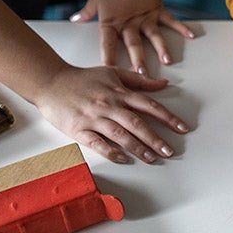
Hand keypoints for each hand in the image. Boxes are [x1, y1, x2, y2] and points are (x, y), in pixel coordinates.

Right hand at [32, 65, 189, 163]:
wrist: (50, 82)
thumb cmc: (82, 78)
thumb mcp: (113, 73)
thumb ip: (139, 80)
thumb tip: (164, 85)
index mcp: (119, 92)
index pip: (149, 105)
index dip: (168, 117)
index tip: (182, 128)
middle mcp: (109, 105)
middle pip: (137, 123)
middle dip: (155, 138)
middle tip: (170, 151)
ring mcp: (93, 118)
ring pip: (120, 135)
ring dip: (138, 148)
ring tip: (153, 158)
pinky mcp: (78, 129)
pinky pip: (97, 143)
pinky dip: (111, 152)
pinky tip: (124, 159)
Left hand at [70, 0, 194, 73]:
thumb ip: (87, 11)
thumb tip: (76, 19)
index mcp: (112, 20)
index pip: (107, 43)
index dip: (107, 57)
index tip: (108, 71)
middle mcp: (130, 22)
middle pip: (133, 44)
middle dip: (138, 61)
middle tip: (143, 75)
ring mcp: (146, 16)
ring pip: (154, 36)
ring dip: (161, 49)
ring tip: (167, 62)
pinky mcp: (158, 8)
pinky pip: (171, 20)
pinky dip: (181, 28)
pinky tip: (191, 36)